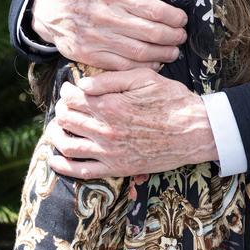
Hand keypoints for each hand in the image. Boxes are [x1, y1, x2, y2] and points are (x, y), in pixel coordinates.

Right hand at [32, 0, 187, 69]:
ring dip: (162, 54)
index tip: (182, 19)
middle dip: (173, 37)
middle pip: (150, 33)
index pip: (152, 9)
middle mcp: (105, 18)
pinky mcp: (89, 55)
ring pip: (139, 53)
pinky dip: (142, 66)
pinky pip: (122, 66)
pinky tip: (153, 61)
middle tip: (182, 37)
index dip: (173, 17)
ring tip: (173, 51)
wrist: (48, 7)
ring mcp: (96, 39)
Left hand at [48, 69, 216, 178]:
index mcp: (111, 106)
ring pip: (67, 145)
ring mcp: (109, 152)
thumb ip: (110, 79)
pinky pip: (81, 171)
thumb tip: (82, 84)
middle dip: (61, 109)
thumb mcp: (144, 78)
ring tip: (57, 127)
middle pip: (66, 120)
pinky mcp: (116, 168)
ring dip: (56, 135)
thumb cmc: (173, 101)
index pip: (72, 98)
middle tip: (65, 105)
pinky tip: (54, 158)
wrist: (195, 131)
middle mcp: (105, 130)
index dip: (67, 91)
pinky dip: (62, 165)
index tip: (71, 88)